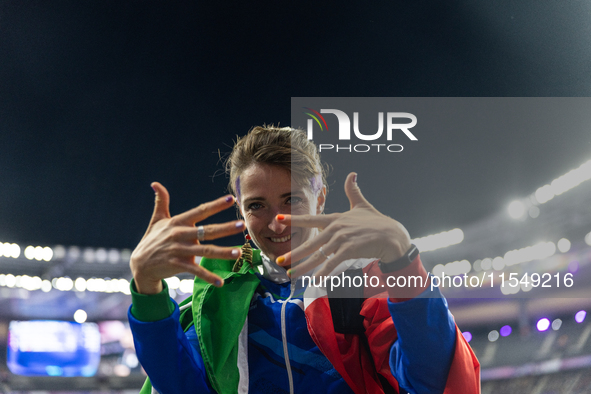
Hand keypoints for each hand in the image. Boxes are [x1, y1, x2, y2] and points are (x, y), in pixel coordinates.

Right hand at [130, 182, 243, 293]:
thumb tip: (155, 183)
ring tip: (238, 253)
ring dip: (222, 252)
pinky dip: (208, 277)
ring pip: (205, 251)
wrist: (140, 265)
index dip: (215, 205)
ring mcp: (179, 250)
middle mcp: (180, 234)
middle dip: (225, 228)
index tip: (231, 199)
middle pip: (207, 231)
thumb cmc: (152, 240)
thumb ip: (161, 202)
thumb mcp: (157, 220)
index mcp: (178, 222)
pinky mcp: (177, 265)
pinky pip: (196, 271)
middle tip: (242, 225)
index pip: (200, 211)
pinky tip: (220, 282)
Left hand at [276, 173, 410, 277]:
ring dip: (304, 266)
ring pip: (319, 255)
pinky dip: (323, 272)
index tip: (278, 219)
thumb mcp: (362, 205)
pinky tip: (315, 280)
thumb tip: (352, 174)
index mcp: (336, 218)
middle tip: (280, 260)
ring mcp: (342, 239)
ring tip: (292, 274)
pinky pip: (333, 263)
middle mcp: (336, 228)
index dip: (294, 219)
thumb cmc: (377, 222)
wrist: (393, 236)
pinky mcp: (350, 250)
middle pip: (311, 242)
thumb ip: (353, 191)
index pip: (311, 219)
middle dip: (294, 252)